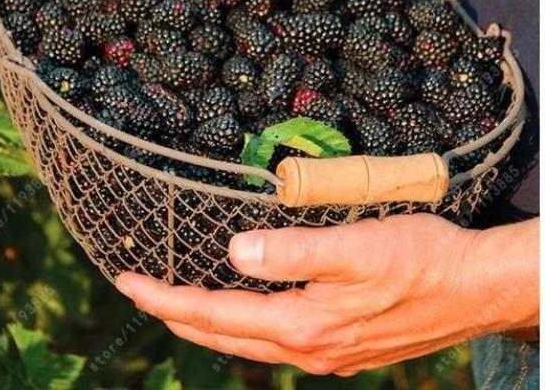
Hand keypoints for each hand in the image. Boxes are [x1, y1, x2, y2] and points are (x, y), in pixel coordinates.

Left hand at [115, 214, 537, 375]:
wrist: (472, 287)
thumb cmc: (418, 259)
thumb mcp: (354, 247)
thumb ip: (292, 253)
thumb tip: (233, 254)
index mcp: (303, 325)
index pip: (213, 316)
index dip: (166, 300)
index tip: (128, 285)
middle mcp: (308, 348)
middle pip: (223, 337)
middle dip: (176, 316)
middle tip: (140, 293)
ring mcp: (326, 353)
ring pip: (247, 342)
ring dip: (207, 324)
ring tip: (178, 304)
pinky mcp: (342, 346)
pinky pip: (274, 341)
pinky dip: (242, 326)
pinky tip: (243, 314)